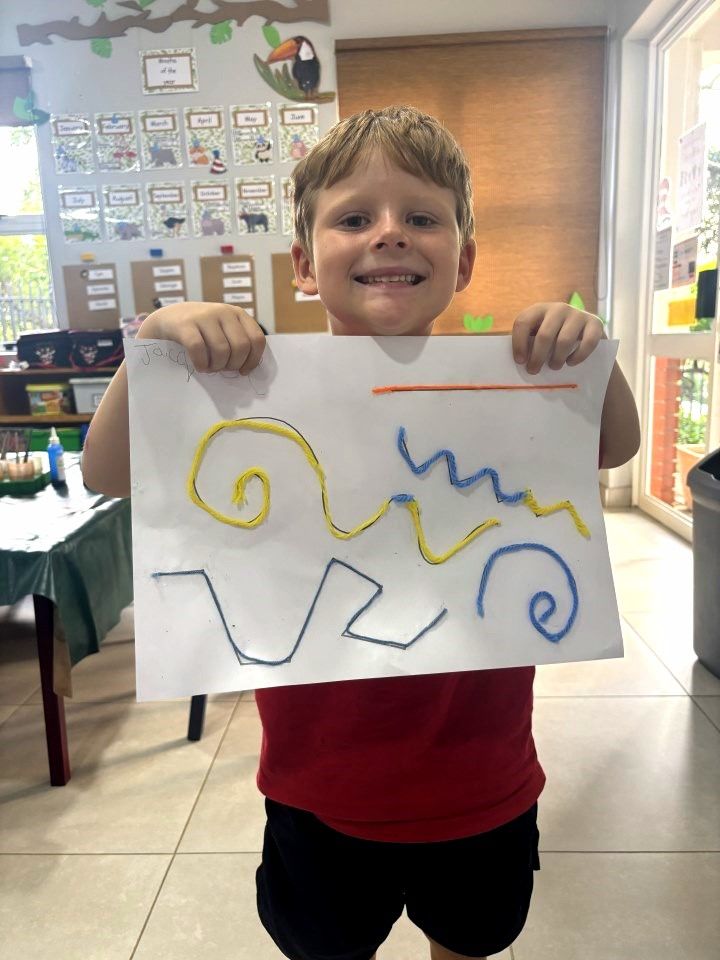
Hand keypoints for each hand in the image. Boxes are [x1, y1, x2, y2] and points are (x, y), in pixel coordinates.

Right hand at [138, 302, 264, 373]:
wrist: (167, 319)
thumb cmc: (200, 331)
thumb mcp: (222, 329)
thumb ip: (237, 341)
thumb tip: (249, 368)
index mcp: (237, 313)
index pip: (256, 339)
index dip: (253, 360)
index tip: (243, 371)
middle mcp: (223, 311)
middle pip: (241, 347)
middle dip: (233, 365)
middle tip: (222, 369)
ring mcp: (204, 316)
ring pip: (222, 350)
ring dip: (217, 367)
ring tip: (210, 368)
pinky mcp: (185, 324)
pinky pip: (199, 350)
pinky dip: (202, 364)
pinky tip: (199, 366)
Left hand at [512, 302, 604, 374]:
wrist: (584, 329)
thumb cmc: (554, 336)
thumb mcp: (538, 333)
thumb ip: (528, 342)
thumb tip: (520, 362)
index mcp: (539, 309)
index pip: (523, 322)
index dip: (519, 343)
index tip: (520, 361)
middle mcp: (558, 308)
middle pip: (544, 335)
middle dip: (537, 357)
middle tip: (534, 371)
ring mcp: (578, 314)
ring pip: (564, 341)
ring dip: (557, 358)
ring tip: (554, 366)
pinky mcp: (595, 323)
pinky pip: (587, 342)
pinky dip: (578, 356)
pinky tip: (570, 363)